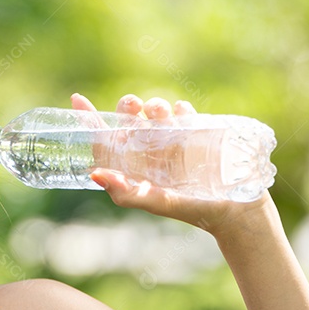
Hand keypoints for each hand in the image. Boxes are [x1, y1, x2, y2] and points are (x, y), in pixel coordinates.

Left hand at [69, 93, 270, 232]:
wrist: (230, 209)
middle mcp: (148, 149)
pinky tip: (183, 116)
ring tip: (160, 114)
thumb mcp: (154, 201)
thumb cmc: (188, 209)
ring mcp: (171, 139)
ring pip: (154, 110)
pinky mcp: (195, 132)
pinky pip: (182, 110)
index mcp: (132, 164)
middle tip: (133, 106)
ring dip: (154, 105)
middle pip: (128, 117)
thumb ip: (124, 191)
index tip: (77, 100)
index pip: (104, 138)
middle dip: (127, 106)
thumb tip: (94, 173)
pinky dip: (179, 108)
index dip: (89, 119)